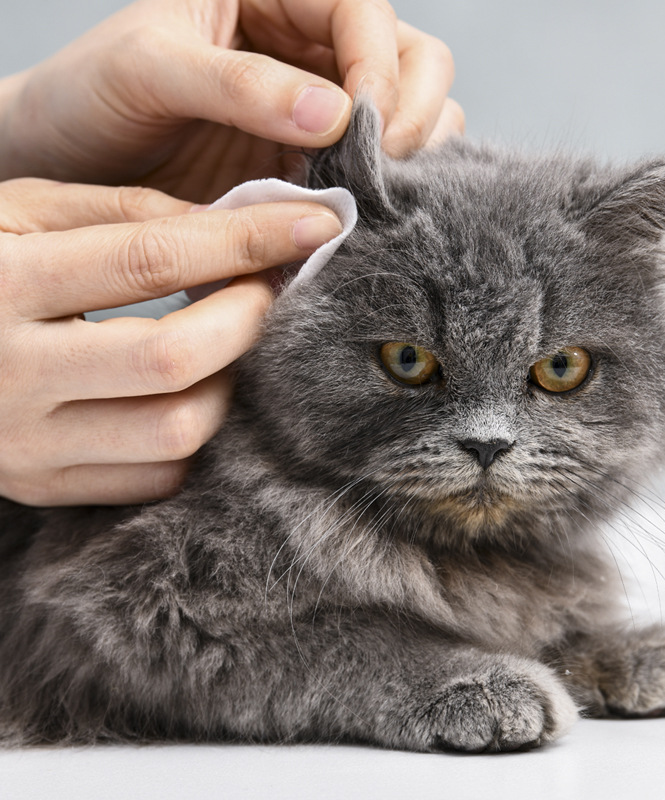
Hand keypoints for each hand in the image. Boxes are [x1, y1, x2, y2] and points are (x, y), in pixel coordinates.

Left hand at [0, 0, 463, 201]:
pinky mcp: (315, 168)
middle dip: (409, 117)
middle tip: (375, 172)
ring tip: (365, 201)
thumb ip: (239, 84)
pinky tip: (353, 221)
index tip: (364, 132)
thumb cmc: (91, 96)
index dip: (380, 69)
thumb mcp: (149, 69)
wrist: (69, 167)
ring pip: (413, 122)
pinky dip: (381, 201)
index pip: (365, 13)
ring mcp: (320, 113)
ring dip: (407, 163)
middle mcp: (310, 49)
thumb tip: (334, 114)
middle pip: (414, 64)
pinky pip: (378, 179)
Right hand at [0, 178, 341, 505]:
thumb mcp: (22, 212)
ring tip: (229, 341)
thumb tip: (237, 226)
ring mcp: (25, 445)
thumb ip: (125, 214)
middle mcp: (7, 372)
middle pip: (174, 358)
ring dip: (229, 382)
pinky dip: (197, 433)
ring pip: (177, 430)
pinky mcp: (46, 487)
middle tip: (272, 288)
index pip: (150, 259)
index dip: (246, 241)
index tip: (315, 224)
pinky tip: (192, 391)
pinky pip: (159, 475)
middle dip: (248, 318)